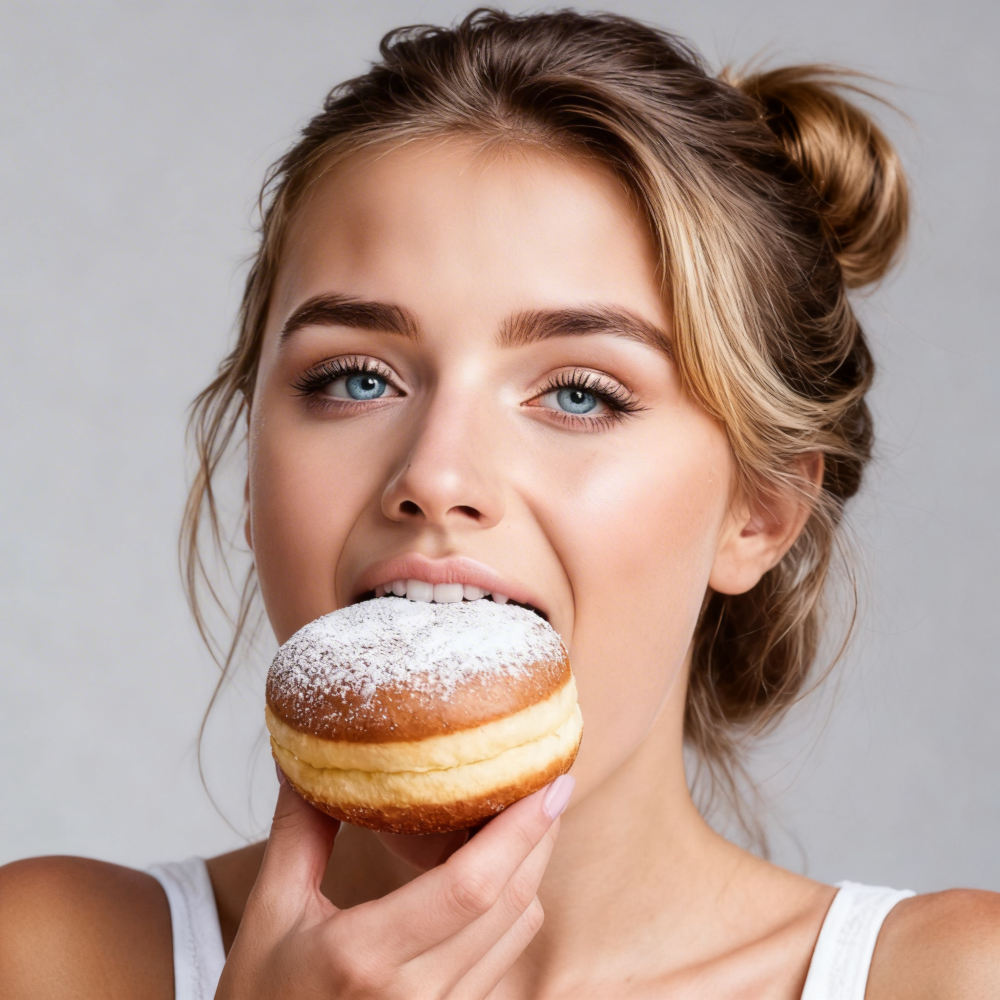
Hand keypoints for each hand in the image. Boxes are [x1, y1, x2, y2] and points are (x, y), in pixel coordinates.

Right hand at [215, 773, 573, 998]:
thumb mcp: (268, 915)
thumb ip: (299, 833)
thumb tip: (309, 761)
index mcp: (364, 955)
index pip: (470, 885)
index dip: (520, 831)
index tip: (550, 784)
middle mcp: (415, 994)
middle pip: (510, 903)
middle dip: (539, 838)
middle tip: (549, 783)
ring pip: (516, 931)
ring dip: (530, 871)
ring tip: (525, 819)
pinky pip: (503, 958)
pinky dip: (511, 907)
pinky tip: (497, 872)